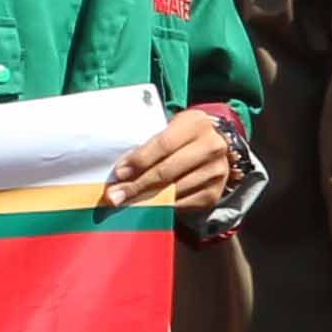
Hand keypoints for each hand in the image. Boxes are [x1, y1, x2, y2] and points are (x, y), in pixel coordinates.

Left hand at [102, 102, 238, 216]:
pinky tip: (146, 207)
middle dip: (137, 185)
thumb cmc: (181, 137)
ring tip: (125, 202)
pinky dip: (162, 206)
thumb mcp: (168, 130)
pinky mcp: (214, 193)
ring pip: (173, 190)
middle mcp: (211, 147)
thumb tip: (121, 173)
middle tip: (115, 196)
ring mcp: (216, 171)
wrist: (216, 146)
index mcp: (196, 124)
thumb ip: (148, 147)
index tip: (119, 173)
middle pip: (167, 171)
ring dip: (146, 199)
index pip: (163, 145)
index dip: (139, 160)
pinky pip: (182, 203)